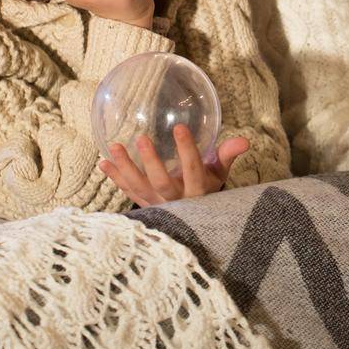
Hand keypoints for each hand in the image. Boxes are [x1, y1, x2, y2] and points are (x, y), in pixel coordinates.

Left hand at [99, 125, 251, 205]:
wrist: (193, 221)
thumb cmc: (206, 188)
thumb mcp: (219, 174)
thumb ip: (227, 155)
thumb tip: (245, 140)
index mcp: (197, 192)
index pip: (193, 171)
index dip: (187, 151)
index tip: (180, 127)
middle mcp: (176, 202)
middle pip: (161, 183)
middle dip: (151, 162)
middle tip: (141, 138)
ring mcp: (156, 205)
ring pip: (139, 189)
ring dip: (125, 169)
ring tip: (114, 147)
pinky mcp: (143, 206)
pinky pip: (127, 193)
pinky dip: (115, 179)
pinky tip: (103, 163)